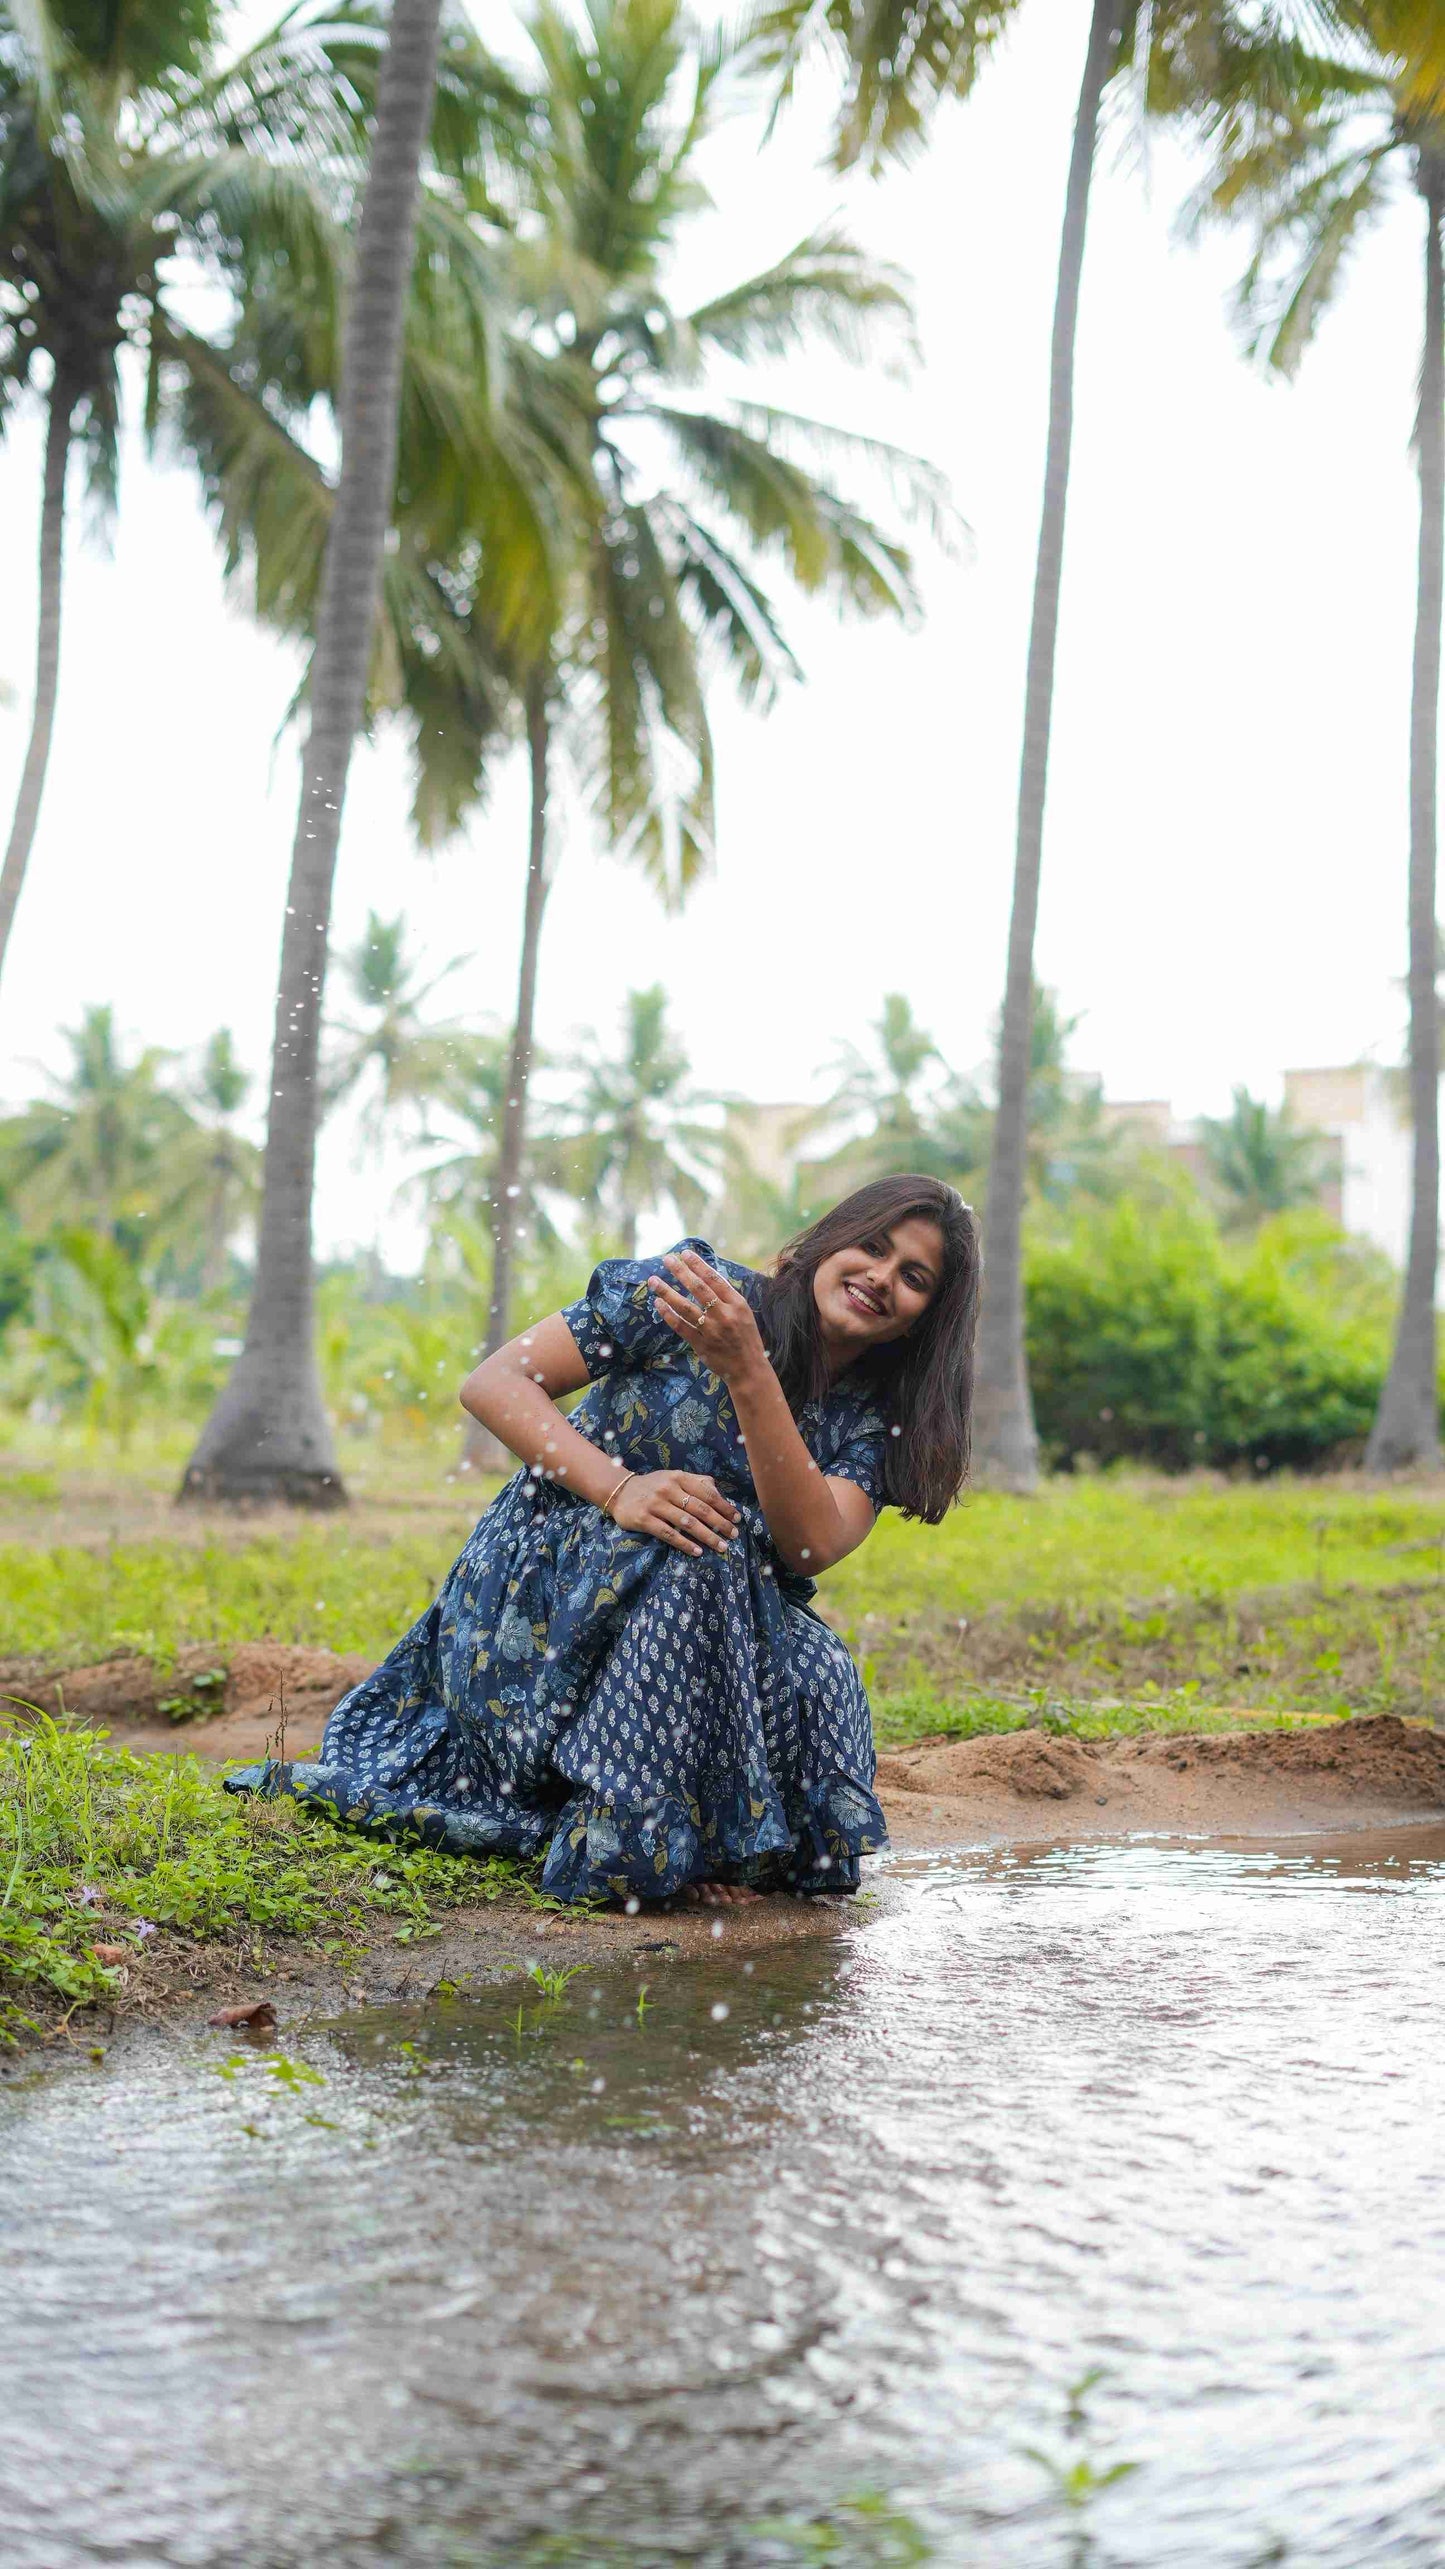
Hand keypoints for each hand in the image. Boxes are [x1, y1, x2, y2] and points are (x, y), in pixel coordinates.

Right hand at [610, 1468, 738, 1556]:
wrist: (620, 1492)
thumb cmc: (653, 1486)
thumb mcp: (673, 1477)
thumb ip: (696, 1482)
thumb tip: (719, 1493)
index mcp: (678, 1477)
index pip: (707, 1493)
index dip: (724, 1507)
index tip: (737, 1518)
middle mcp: (668, 1489)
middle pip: (700, 1509)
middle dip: (720, 1524)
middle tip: (734, 1535)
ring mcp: (656, 1505)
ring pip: (687, 1523)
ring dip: (707, 1536)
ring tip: (721, 1546)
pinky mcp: (645, 1520)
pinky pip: (669, 1534)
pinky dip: (685, 1544)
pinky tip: (697, 1551)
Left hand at [647, 1249, 765, 1384]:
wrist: (749, 1369)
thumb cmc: (746, 1338)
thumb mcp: (745, 1313)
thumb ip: (728, 1297)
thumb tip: (707, 1276)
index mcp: (737, 1304)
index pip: (714, 1278)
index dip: (698, 1265)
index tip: (685, 1253)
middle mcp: (724, 1315)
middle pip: (698, 1288)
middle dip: (680, 1272)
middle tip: (667, 1259)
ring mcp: (711, 1330)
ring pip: (685, 1306)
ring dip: (667, 1291)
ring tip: (654, 1280)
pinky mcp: (700, 1344)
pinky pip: (680, 1326)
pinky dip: (668, 1314)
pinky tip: (658, 1303)